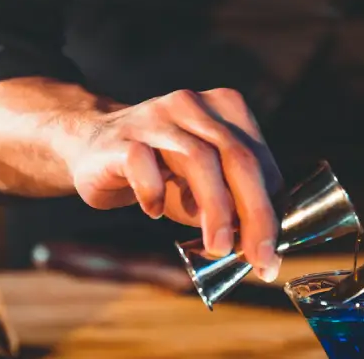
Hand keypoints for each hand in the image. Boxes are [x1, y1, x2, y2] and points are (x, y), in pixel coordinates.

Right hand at [67, 88, 284, 280]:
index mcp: (223, 109)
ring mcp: (155, 118)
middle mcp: (192, 106)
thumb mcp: (205, 185)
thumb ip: (235, 206)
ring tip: (218, 247)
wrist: (92, 145)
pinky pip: (141, 163)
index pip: (259, 159)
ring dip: (215, 209)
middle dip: (255, 212)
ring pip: (197, 158)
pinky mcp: (120, 139)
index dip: (272, 208)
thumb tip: (264, 248)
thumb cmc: (160, 169)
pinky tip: (155, 213)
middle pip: (236, 157)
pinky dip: (154, 192)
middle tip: (259, 257)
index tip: (271, 252)